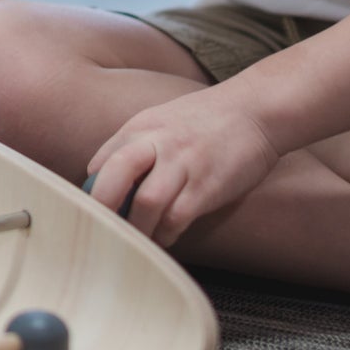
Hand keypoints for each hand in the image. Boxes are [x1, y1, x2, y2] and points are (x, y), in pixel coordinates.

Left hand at [84, 87, 280, 247]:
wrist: (256, 109)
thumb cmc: (207, 120)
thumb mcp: (162, 121)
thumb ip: (135, 145)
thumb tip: (107, 178)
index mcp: (140, 127)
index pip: (100, 163)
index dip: (92, 193)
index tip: (94, 213)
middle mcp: (156, 143)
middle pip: (113, 178)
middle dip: (102, 209)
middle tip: (101, 231)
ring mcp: (183, 164)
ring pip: (145, 204)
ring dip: (136, 229)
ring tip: (136, 241)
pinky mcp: (207, 185)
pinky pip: (176, 218)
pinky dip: (166, 233)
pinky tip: (166, 235)